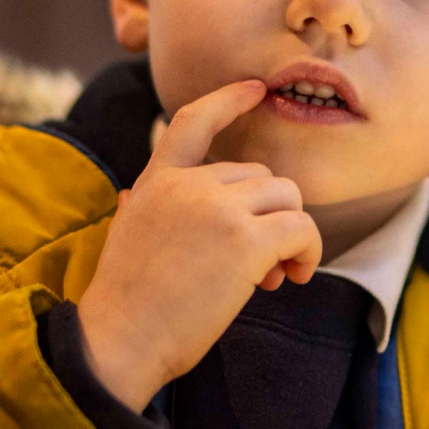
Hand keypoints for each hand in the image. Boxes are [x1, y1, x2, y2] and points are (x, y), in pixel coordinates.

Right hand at [77, 80, 321, 410]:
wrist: (119, 340)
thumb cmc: (125, 303)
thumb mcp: (123, 236)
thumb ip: (139, 207)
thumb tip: (131, 196)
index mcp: (155, 181)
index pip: (193, 121)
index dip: (228, 100)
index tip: (255, 88)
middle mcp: (188, 185)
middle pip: (259, 175)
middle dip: (267, 215)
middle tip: (262, 267)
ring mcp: (218, 208)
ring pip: (287, 198)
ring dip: (291, 235)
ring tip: (273, 276)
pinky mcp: (246, 240)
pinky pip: (303, 229)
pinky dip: (309, 251)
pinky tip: (295, 276)